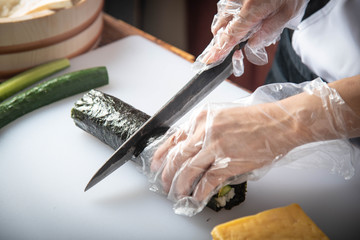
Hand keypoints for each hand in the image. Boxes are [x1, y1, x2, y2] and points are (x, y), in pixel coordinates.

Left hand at [145, 77, 359, 215]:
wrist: (280, 123)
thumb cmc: (256, 119)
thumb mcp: (223, 117)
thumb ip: (205, 131)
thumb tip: (191, 150)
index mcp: (201, 119)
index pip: (173, 138)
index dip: (161, 155)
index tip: (156, 165)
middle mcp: (204, 131)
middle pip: (177, 157)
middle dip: (167, 174)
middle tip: (164, 184)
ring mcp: (215, 147)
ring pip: (187, 171)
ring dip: (180, 186)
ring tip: (177, 195)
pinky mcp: (228, 162)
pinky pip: (207, 181)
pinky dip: (199, 193)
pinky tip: (195, 199)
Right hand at [193, 0, 308, 75]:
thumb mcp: (287, 12)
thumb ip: (269, 31)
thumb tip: (253, 45)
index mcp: (251, 9)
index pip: (230, 35)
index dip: (220, 49)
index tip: (210, 59)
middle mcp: (238, 1)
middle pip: (221, 26)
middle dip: (224, 39)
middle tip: (233, 48)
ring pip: (223, 16)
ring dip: (229, 27)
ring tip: (247, 28)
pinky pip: (228, 7)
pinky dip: (233, 16)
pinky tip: (248, 16)